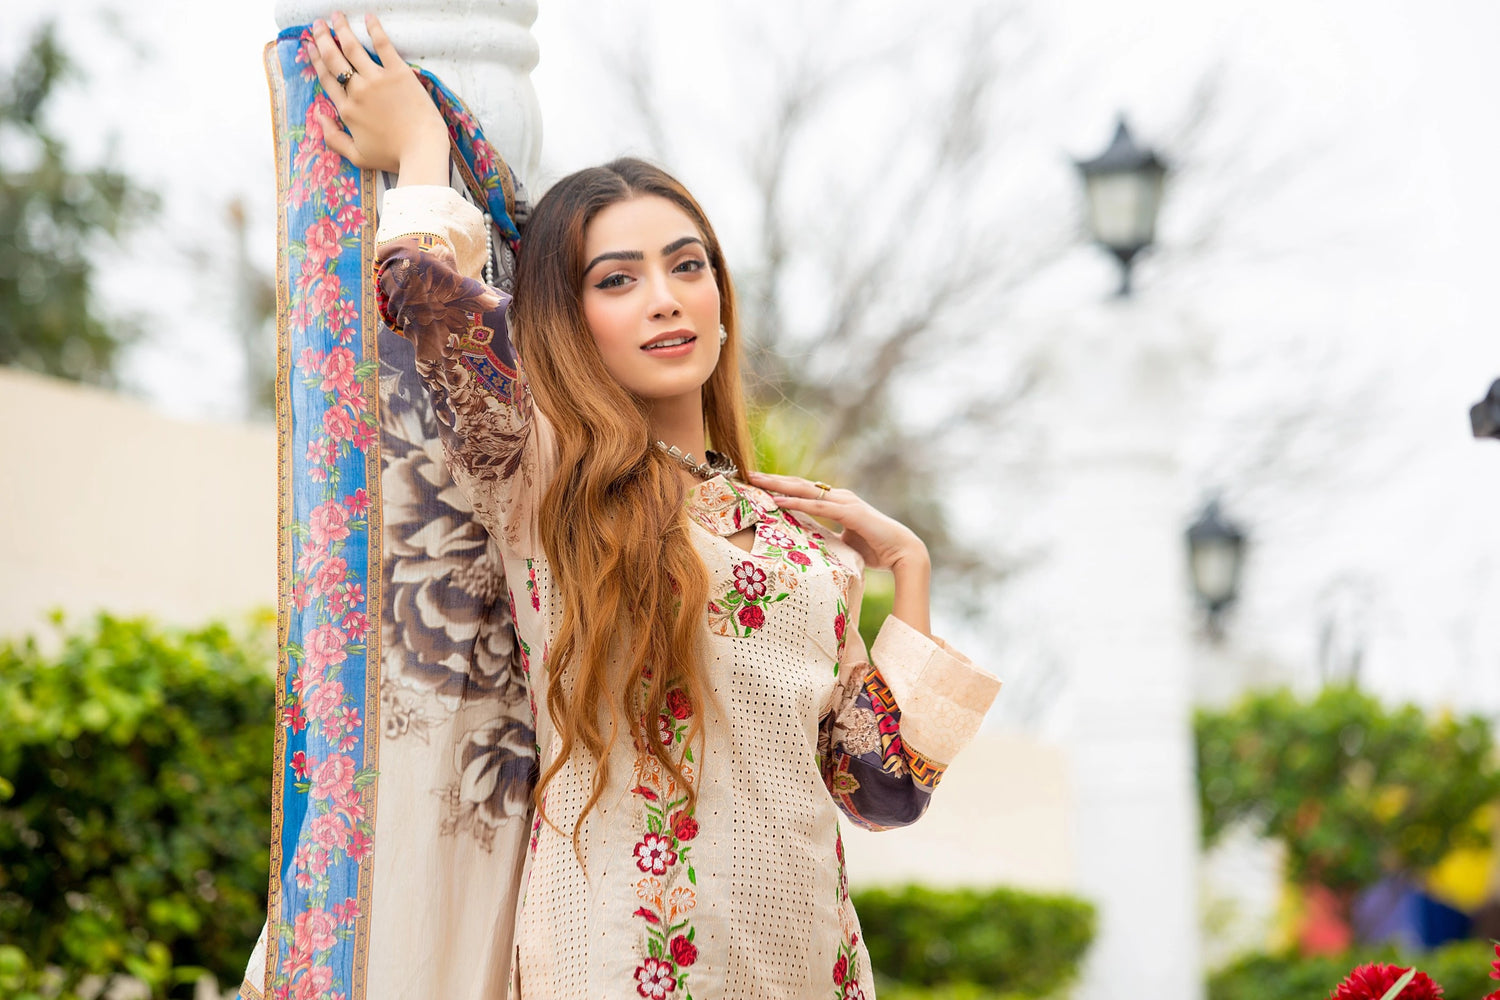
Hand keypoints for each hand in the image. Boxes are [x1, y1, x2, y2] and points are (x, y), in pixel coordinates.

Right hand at [306, 12, 448, 177]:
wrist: (422, 151)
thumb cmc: (392, 157)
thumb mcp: (357, 156)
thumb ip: (333, 138)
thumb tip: (317, 116)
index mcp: (346, 110)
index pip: (326, 79)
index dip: (316, 60)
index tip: (310, 46)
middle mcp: (357, 91)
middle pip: (334, 59)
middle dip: (322, 39)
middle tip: (317, 25)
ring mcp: (377, 80)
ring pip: (353, 48)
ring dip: (342, 29)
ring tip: (336, 16)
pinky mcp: (399, 73)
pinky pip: (383, 46)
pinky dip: (375, 29)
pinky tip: (369, 17)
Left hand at [745, 472, 929, 574]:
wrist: (903, 553)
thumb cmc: (877, 549)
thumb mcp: (844, 542)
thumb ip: (828, 537)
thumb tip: (811, 543)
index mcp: (837, 502)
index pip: (804, 491)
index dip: (781, 486)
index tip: (759, 484)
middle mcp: (839, 497)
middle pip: (799, 485)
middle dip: (773, 479)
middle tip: (748, 473)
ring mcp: (844, 502)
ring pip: (804, 490)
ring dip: (778, 485)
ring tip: (756, 481)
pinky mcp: (849, 512)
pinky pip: (816, 507)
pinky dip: (795, 503)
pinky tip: (777, 501)